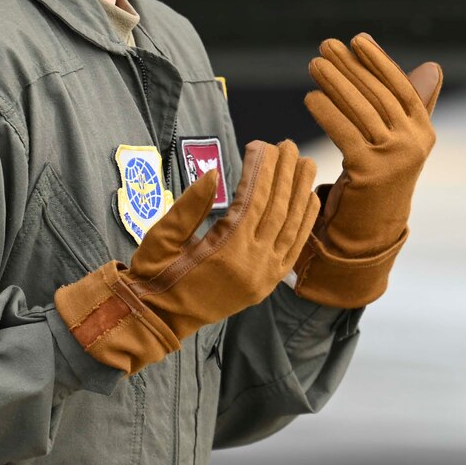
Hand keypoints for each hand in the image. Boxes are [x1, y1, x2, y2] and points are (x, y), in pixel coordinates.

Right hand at [54, 139, 318, 373]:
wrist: (158, 319)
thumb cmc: (155, 274)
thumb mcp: (163, 237)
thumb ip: (190, 205)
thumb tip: (213, 173)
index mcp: (226, 251)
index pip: (254, 200)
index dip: (261, 169)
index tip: (263, 144)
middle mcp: (252, 265)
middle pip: (278, 209)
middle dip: (285, 174)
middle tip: (289, 144)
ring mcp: (264, 277)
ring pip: (292, 227)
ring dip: (301, 193)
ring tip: (306, 163)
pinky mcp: (267, 285)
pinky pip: (294, 249)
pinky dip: (304, 223)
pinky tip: (309, 199)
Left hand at [293, 33, 442, 305]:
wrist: (369, 231)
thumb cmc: (379, 178)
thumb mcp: (398, 140)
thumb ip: (409, 105)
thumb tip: (432, 67)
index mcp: (423, 131)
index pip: (400, 87)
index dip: (379, 62)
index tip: (357, 40)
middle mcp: (414, 143)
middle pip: (378, 95)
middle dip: (350, 67)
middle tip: (326, 46)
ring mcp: (395, 158)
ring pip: (361, 110)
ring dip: (335, 83)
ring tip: (314, 64)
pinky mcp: (370, 171)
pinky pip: (345, 132)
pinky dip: (326, 112)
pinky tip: (310, 97)